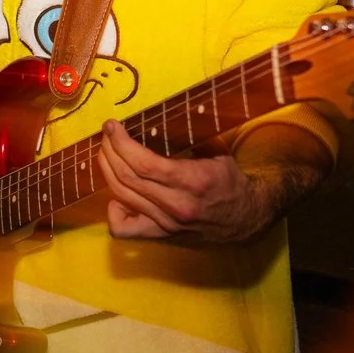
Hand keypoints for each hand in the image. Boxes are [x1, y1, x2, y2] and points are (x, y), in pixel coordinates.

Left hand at [98, 121, 276, 241]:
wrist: (247, 218)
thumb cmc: (230, 181)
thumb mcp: (217, 152)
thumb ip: (189, 137)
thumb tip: (159, 117)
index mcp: (192, 180)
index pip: (143, 163)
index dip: (121, 143)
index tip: (112, 126)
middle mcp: (177, 204)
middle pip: (127, 178)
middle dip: (110, 152)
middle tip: (106, 135)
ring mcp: (167, 223)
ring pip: (122, 197)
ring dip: (107, 172)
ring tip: (106, 154)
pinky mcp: (161, 235)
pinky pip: (124, 229)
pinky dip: (113, 212)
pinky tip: (117, 195)